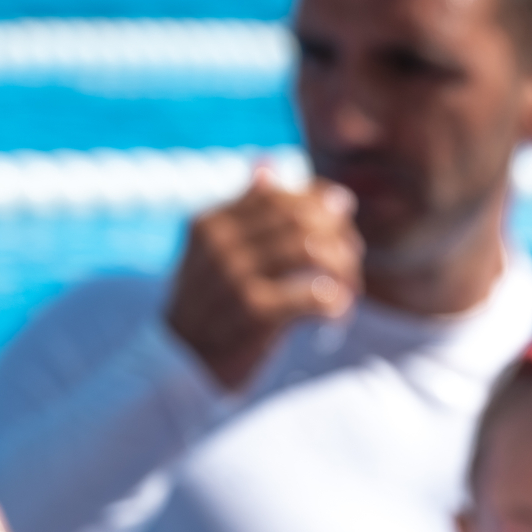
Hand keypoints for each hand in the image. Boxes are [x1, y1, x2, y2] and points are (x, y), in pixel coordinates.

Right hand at [165, 171, 362, 390]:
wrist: (181, 369)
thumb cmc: (209, 310)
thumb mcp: (215, 255)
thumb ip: (242, 211)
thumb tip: (268, 163)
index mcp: (211, 222)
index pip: (281, 194)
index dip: (320, 205)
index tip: (340, 226)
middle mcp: (219, 242)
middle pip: (303, 219)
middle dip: (338, 237)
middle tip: (350, 264)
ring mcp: (234, 276)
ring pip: (314, 250)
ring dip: (343, 271)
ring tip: (346, 291)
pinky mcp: (254, 312)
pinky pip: (316, 295)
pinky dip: (335, 304)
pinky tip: (335, 316)